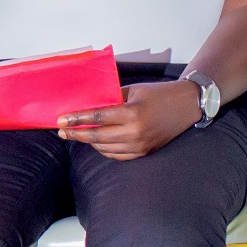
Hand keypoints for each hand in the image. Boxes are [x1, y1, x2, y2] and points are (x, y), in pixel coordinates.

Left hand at [57, 80, 201, 160]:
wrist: (187, 105)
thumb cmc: (158, 93)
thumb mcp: (132, 90)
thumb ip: (110, 99)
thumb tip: (86, 106)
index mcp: (132, 113)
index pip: (96, 118)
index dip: (76, 120)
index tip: (60, 121)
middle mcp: (136, 132)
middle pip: (97, 137)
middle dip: (76, 134)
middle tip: (62, 131)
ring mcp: (141, 145)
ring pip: (105, 148)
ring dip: (88, 142)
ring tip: (76, 135)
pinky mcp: (145, 152)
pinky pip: (118, 155)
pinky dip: (103, 150)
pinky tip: (95, 142)